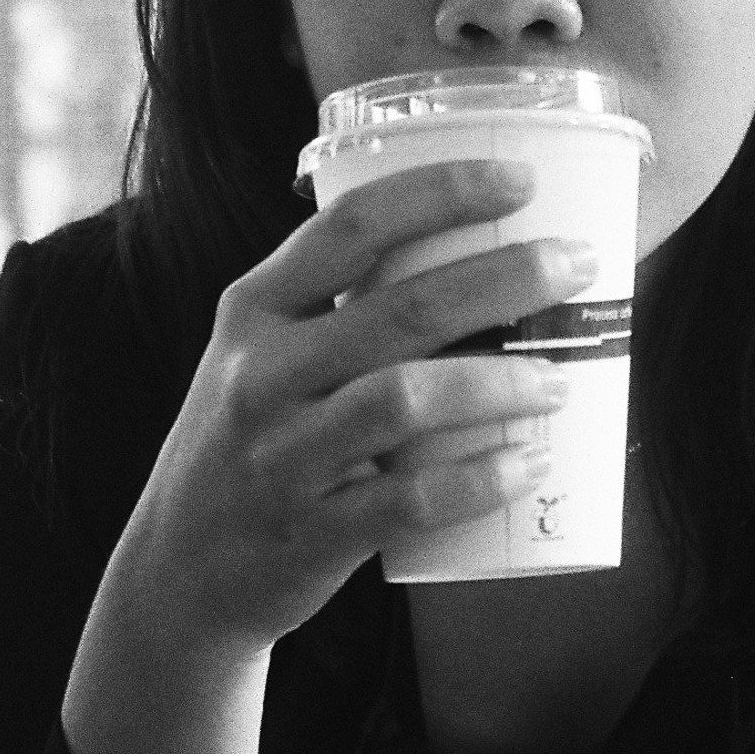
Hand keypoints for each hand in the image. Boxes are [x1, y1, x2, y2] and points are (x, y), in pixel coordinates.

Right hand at [105, 157, 596, 666]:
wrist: (179, 575)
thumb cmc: (253, 441)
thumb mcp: (264, 357)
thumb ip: (339, 309)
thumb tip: (483, 257)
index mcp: (255, 309)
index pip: (350, 227)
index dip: (440, 192)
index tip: (521, 178)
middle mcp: (261, 374)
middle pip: (399, 307)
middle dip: (503, 277)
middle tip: (576, 265)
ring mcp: (283, 455)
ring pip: (403, 399)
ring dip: (498, 382)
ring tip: (560, 379)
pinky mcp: (312, 533)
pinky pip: (408, 501)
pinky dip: (479, 480)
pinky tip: (529, 463)